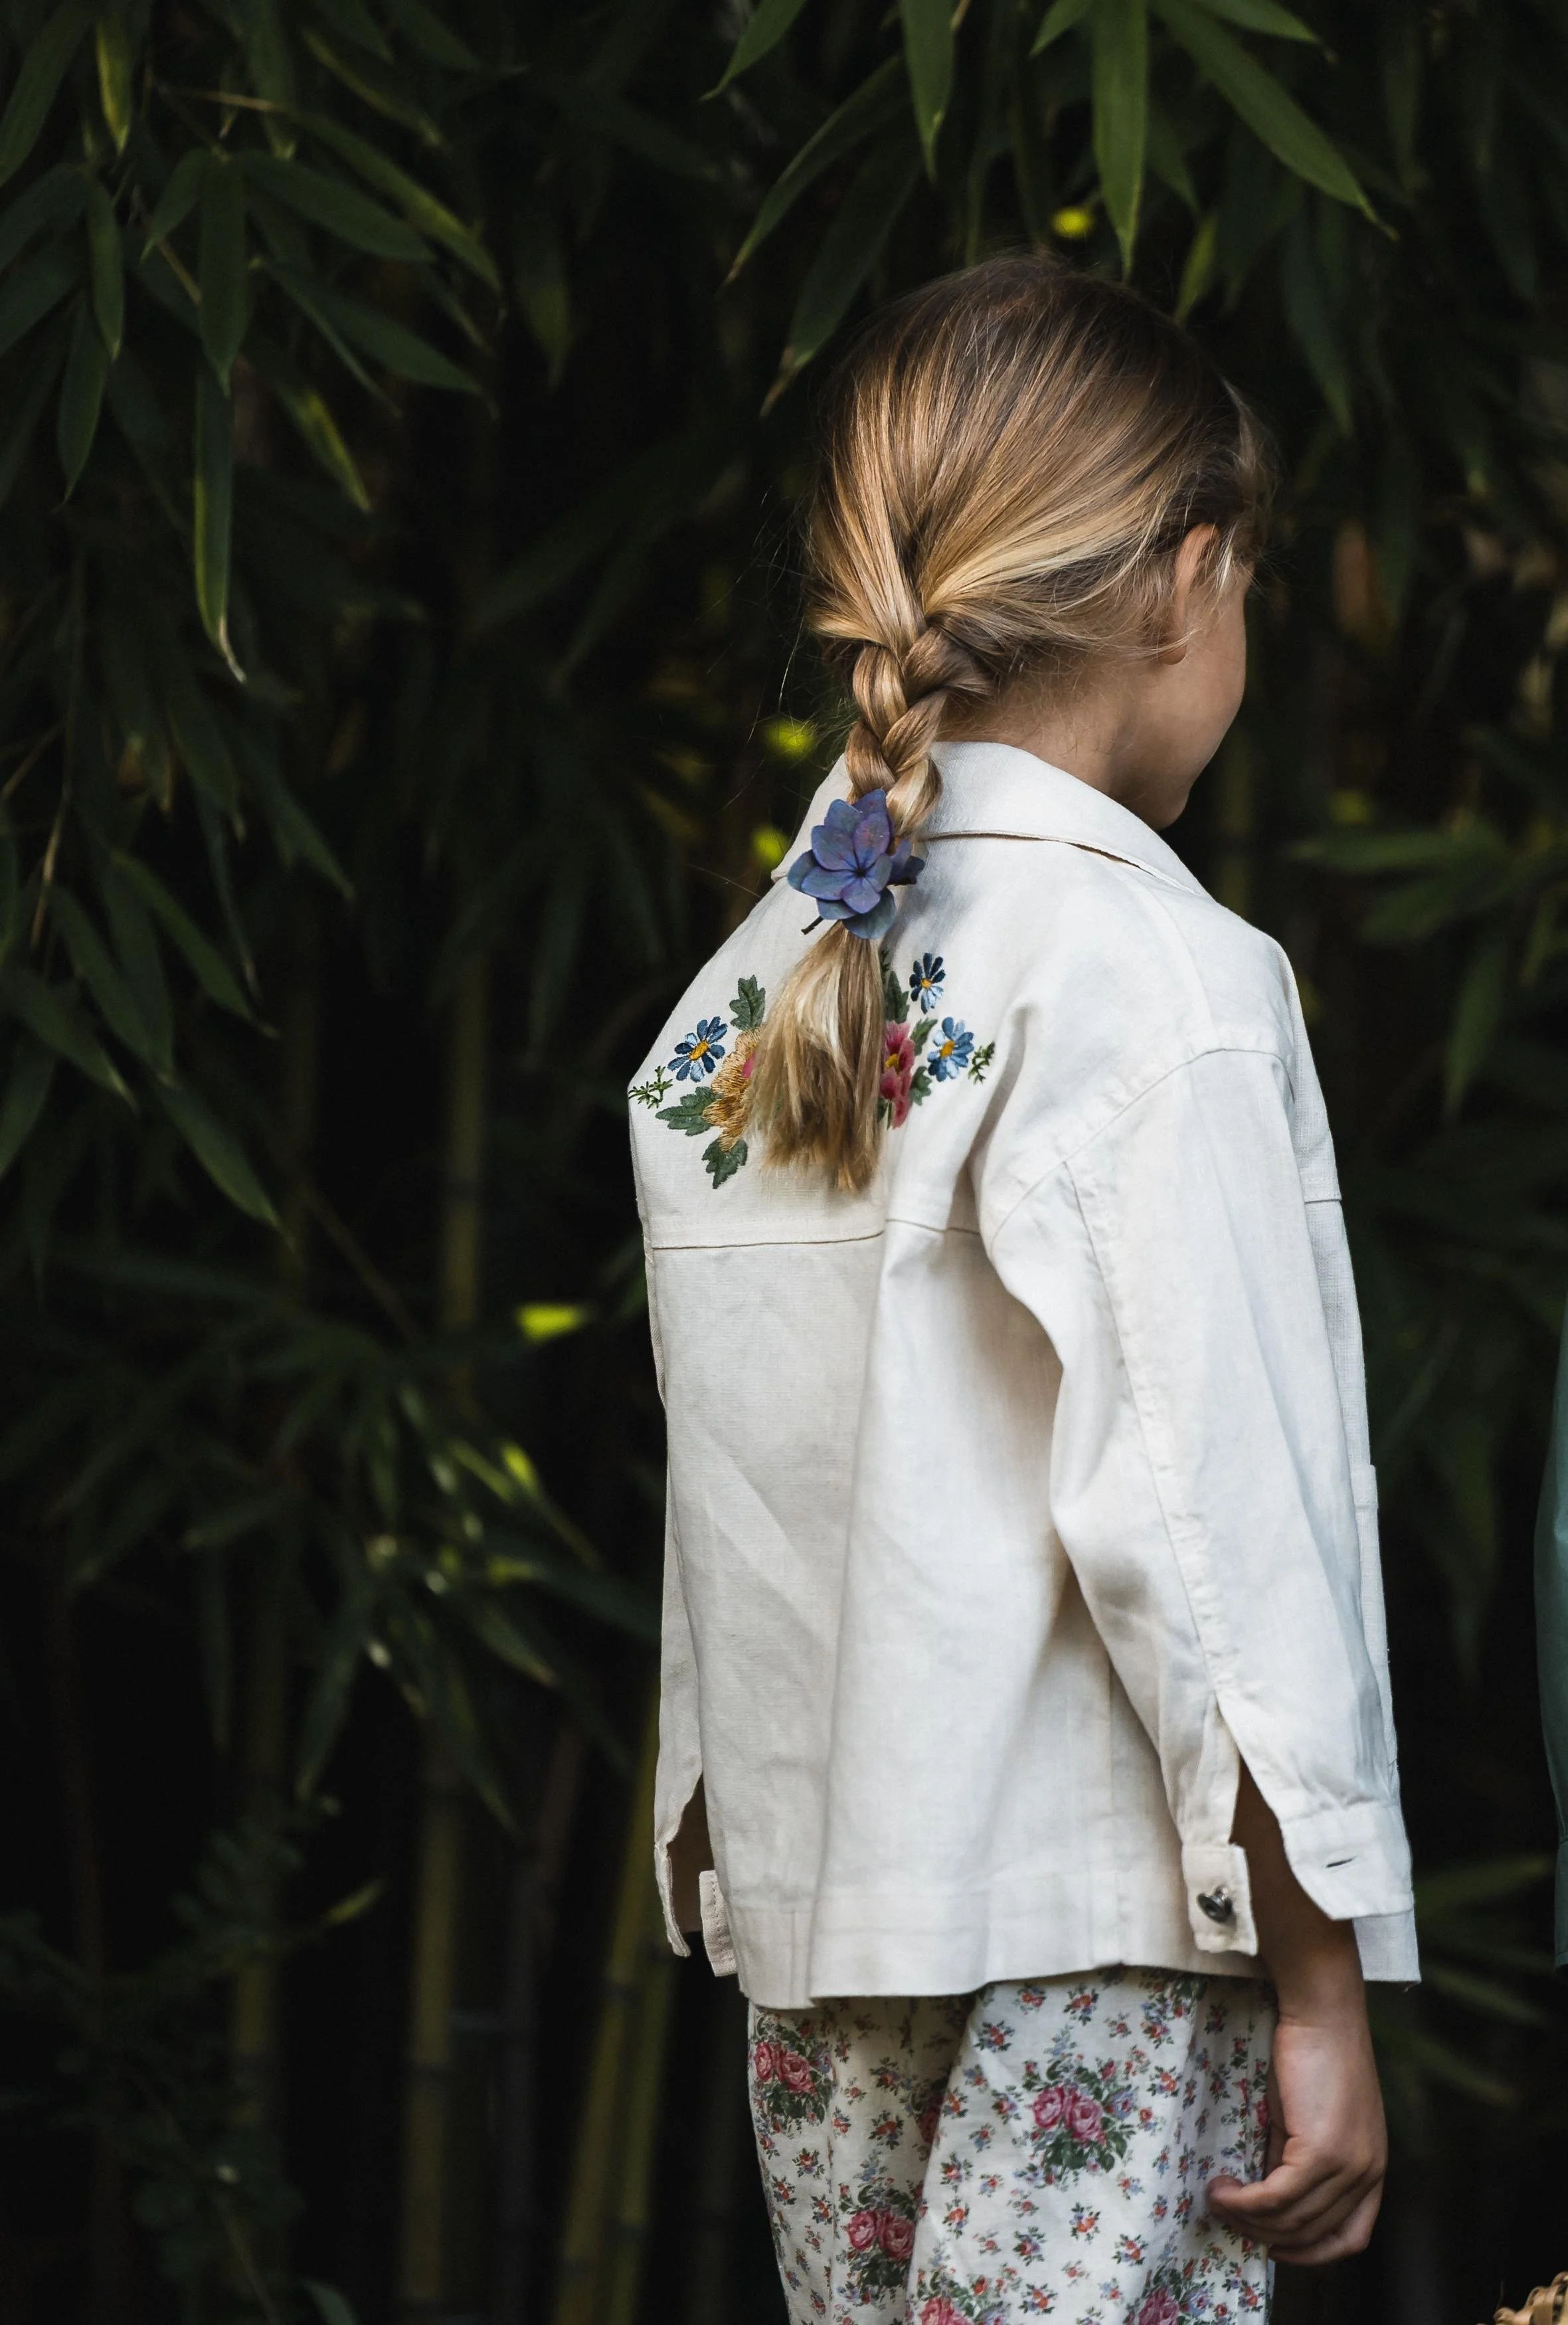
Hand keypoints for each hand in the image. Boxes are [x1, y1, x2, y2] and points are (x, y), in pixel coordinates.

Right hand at [1208, 1999, 1385, 2261]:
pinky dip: (1244, 2202)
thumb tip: (1262, 2197)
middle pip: (1313, 2234)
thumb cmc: (1311, 2052)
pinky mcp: (1324, 2153)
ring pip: (1292, 2221)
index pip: (1349, 2238)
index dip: (1309, 2252)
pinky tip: (1221, 2188)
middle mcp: (1367, 2174)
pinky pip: (1278, 2197)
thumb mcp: (1308, 2118)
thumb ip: (1296, 2160)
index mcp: (1370, 2169)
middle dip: (1264, 2236)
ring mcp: (1349, 2167)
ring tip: (1216, 2199)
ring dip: (1247, 2220)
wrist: (1322, 2009)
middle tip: (1227, 2217)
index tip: (1271, 2245)